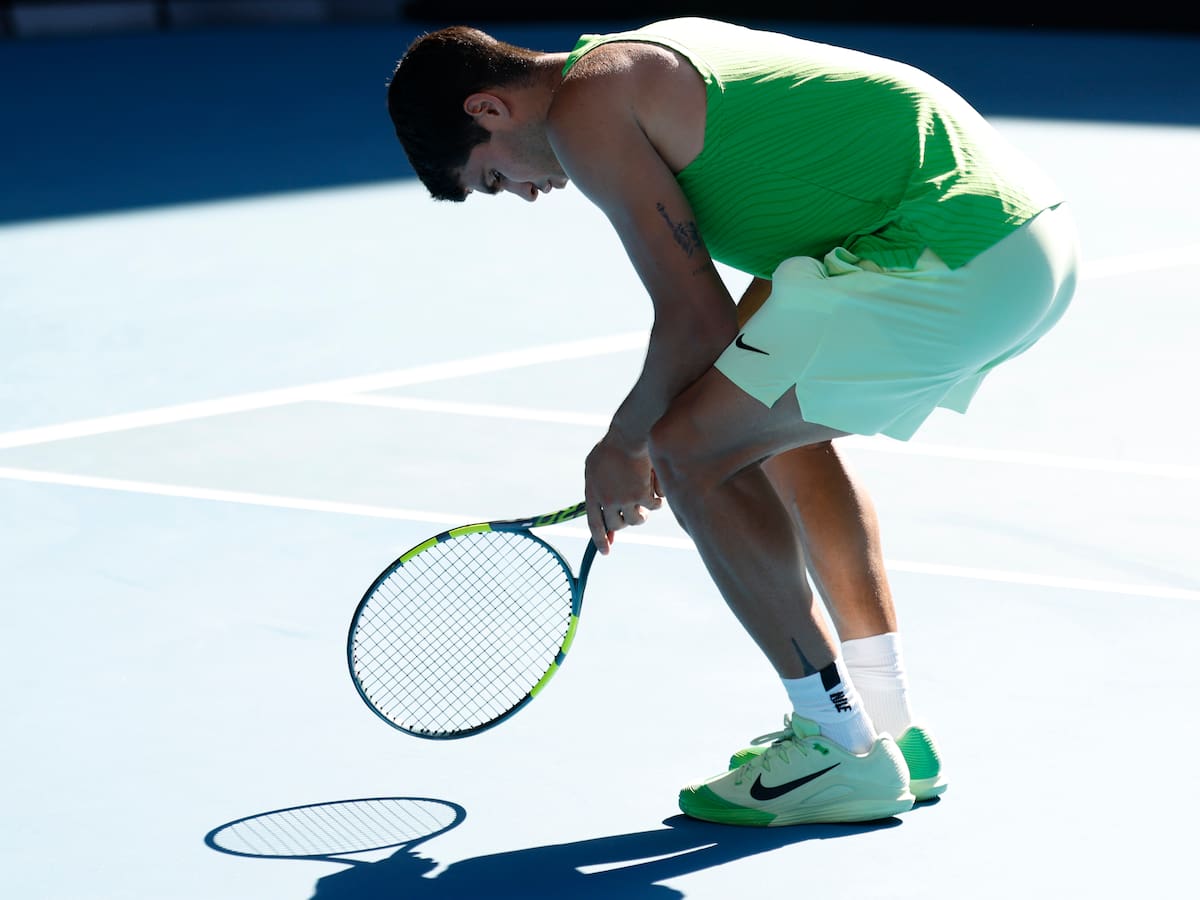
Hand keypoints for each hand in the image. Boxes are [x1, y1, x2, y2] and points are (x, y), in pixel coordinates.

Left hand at [584, 436, 663, 554]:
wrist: (629, 435)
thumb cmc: (612, 446)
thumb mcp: (595, 467)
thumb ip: (596, 488)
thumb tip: (601, 512)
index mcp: (592, 492)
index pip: (594, 523)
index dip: (600, 540)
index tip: (606, 552)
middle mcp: (606, 500)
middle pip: (617, 525)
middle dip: (626, 521)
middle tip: (635, 512)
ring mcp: (624, 499)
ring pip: (636, 520)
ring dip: (642, 514)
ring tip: (645, 503)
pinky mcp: (642, 495)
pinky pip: (653, 507)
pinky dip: (657, 500)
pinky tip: (657, 490)